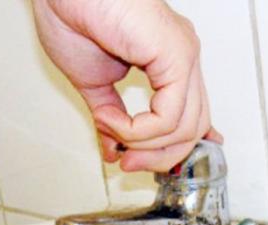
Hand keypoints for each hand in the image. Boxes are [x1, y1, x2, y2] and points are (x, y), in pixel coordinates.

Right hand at [32, 0, 222, 171]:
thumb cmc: (74, 17)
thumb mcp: (93, 84)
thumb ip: (110, 118)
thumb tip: (114, 150)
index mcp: (169, 61)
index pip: (190, 116)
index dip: (171, 148)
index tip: (142, 164)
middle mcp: (183, 57)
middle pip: (193, 127)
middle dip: (158, 156)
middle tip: (127, 163)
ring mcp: (183, 53)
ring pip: (184, 127)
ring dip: (143, 144)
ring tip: (110, 132)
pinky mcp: (176, 53)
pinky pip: (169, 116)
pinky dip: (139, 130)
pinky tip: (113, 120)